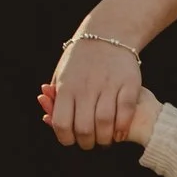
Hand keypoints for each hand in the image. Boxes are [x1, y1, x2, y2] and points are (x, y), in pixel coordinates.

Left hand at [46, 33, 146, 147]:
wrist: (108, 33)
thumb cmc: (81, 60)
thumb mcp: (62, 75)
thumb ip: (55, 99)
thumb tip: (47, 119)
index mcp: (67, 87)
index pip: (61, 123)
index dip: (65, 139)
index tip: (71, 140)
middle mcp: (87, 87)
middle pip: (84, 127)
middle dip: (86, 142)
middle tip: (90, 143)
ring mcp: (109, 84)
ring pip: (105, 122)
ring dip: (104, 138)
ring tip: (105, 139)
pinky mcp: (129, 82)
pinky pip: (126, 111)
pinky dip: (123, 126)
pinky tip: (120, 132)